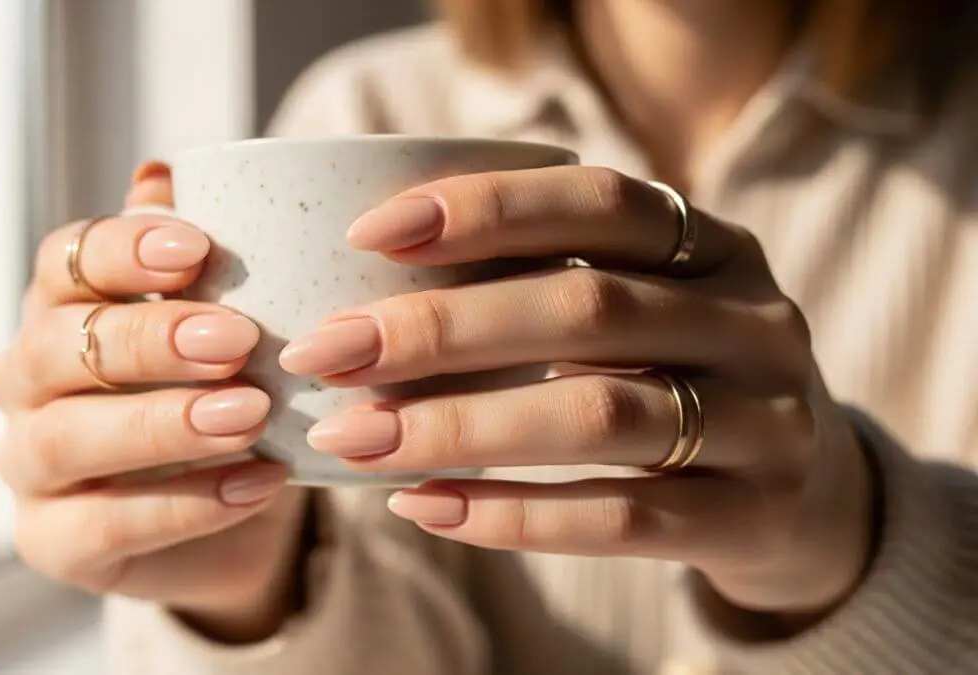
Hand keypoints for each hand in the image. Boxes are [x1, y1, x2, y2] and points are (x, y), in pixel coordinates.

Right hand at [0, 163, 305, 641]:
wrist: (245, 504)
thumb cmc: (227, 389)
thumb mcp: (225, 321)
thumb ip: (191, 259)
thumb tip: (160, 174)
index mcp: (61, 309)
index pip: (66, 261)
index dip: (125, 250)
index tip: (199, 248)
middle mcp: (25, 382)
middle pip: (57, 346)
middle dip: (148, 339)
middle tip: (239, 341)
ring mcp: (30, 466)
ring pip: (66, 437)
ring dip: (162, 423)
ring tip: (251, 414)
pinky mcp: (54, 543)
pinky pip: (103, 525)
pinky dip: (187, 503)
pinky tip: (261, 482)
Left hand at [280, 166, 873, 619]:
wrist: (811, 494)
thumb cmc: (682, 378)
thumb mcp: (645, 306)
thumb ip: (548, 281)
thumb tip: (371, 288)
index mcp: (717, 245)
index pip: (600, 201)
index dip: (485, 209)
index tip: (368, 233)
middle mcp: (753, 322)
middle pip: (587, 309)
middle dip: (441, 328)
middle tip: (330, 351)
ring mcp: (766, 423)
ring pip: (599, 417)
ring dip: (459, 426)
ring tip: (352, 438)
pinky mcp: (752, 516)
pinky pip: (618, 517)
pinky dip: (510, 514)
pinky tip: (422, 505)